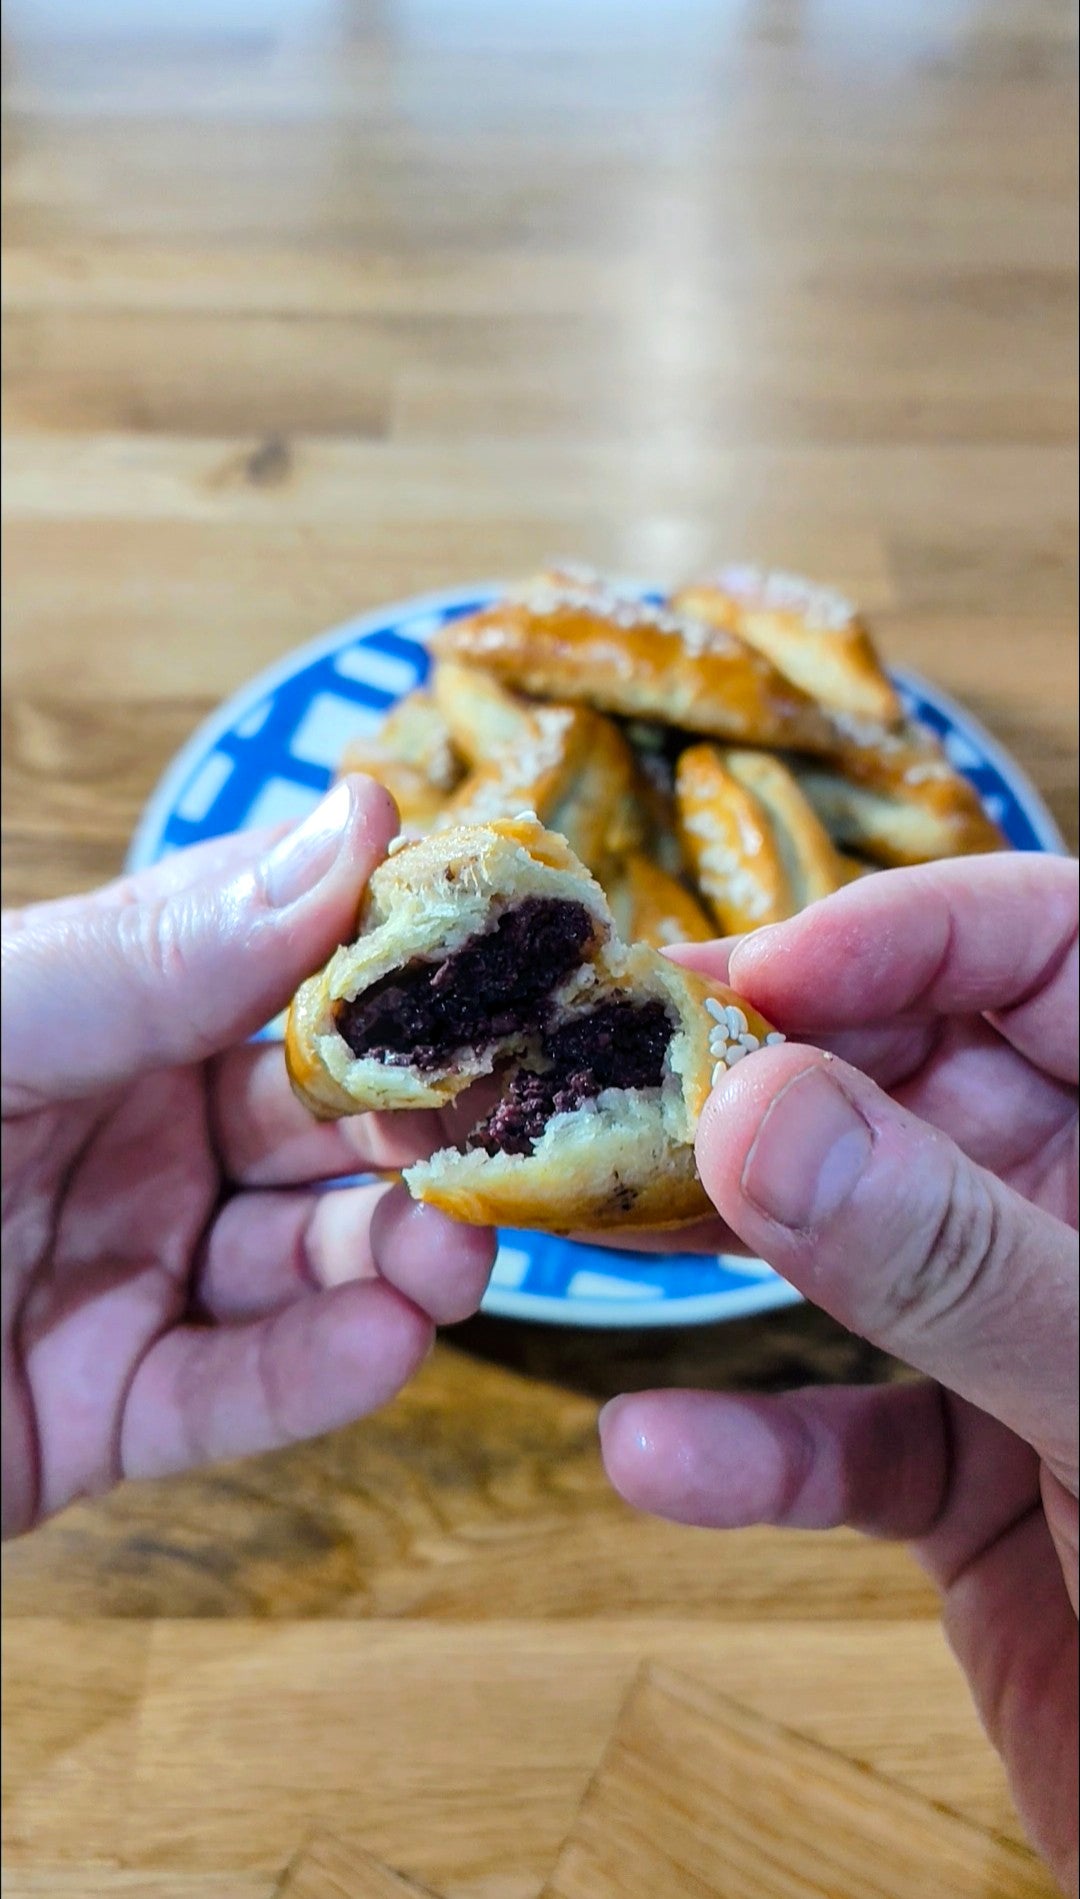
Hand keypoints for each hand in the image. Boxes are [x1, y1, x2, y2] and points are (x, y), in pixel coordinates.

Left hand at [1, 778, 495, 1539]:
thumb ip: (153, 948)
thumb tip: (352, 821)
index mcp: (97, 1007)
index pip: (284, 966)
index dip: (402, 960)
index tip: (521, 954)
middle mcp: (128, 1127)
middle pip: (323, 1119)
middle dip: (427, 1120)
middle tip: (523, 1123)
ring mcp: (124, 1271)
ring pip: (309, 1259)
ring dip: (401, 1253)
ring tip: (458, 1250)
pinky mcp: (108, 1410)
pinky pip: (233, 1391)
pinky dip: (317, 1373)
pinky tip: (385, 1341)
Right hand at [599, 854, 1077, 1891]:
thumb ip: (954, 1257)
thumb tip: (755, 1113)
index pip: (1056, 952)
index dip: (907, 933)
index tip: (751, 972)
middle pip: (916, 1082)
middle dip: (763, 1078)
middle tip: (607, 1078)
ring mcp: (1031, 1339)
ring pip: (855, 1245)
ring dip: (721, 1241)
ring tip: (585, 1220)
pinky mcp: (975, 1473)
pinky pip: (849, 1434)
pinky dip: (753, 1449)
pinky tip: (654, 1452)